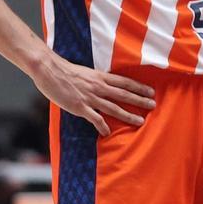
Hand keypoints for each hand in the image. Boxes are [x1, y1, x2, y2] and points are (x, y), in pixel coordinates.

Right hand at [29, 54, 155, 136]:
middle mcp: (99, 86)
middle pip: (124, 94)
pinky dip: (102, 125)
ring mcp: (90, 97)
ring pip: (113, 108)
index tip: (151, 91)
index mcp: (101, 77)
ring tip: (140, 121)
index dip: (139, 87)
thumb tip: (105, 85)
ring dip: (128, 115)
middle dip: (140, 100)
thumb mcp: (87, 72)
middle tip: (153, 105)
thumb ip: (97, 79)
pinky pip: (94, 118)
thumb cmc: (65, 70)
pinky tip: (108, 132)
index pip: (125, 82)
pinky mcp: (79, 107)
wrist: (49, 70)